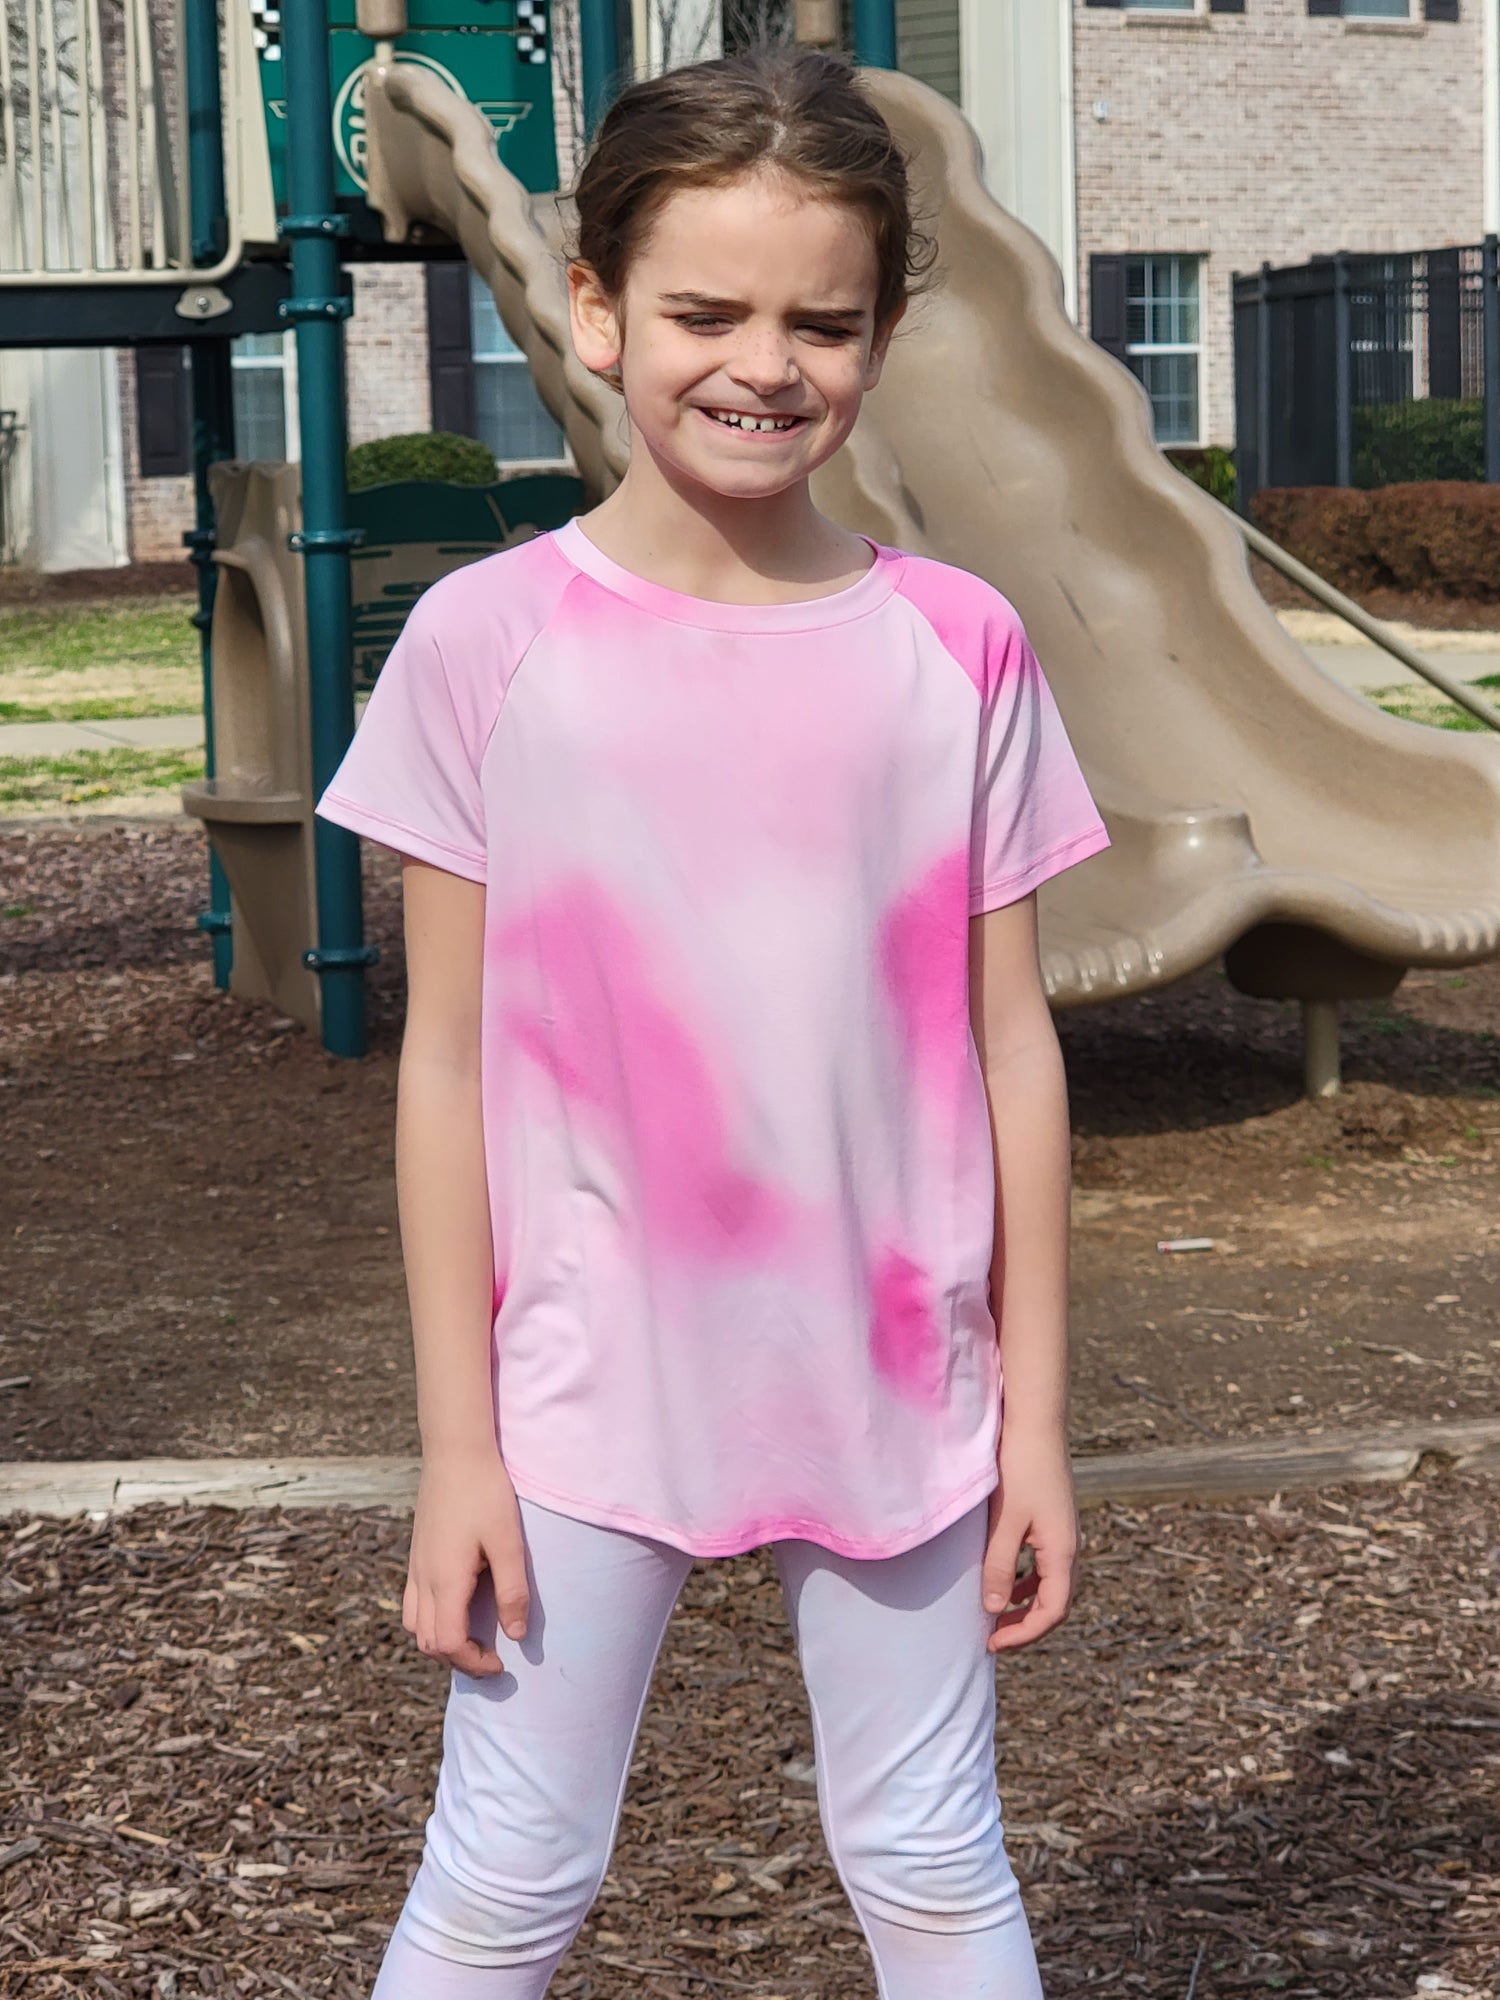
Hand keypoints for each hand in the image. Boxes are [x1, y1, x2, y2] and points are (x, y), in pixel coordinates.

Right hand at [404, 1444, 530, 1676]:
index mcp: (445, 1580)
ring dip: (441, 1641)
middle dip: (458, 1659)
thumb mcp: (508, 1541)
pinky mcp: (417, 1555)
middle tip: (491, 1655)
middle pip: (428, 1642)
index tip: (501, 1663)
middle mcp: (423, 1578)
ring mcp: (415, 1567)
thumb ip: (512, 1590)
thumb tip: (516, 1635)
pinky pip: (413, 1604)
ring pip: (415, 1626)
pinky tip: (457, 1607)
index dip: (474, 1662)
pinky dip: (431, 1621)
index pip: (449, 1643)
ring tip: (473, 1637)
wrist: (454, 1452)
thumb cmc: (486, 1493)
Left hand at [981, 1424, 1078, 1654]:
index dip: (1024, 1634)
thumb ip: (1000, 1566)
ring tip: (997, 1613)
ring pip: (1052, 1583)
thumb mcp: (1005, 1522)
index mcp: (1063, 1551)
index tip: (993, 1644)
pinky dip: (1027, 1580)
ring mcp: (1063, 1532)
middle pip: (1057, 1603)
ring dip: (1027, 1603)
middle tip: (994, 1637)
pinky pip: (1045, 1563)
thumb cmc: (1020, 1468)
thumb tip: (995, 1610)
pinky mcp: (1053, 1519)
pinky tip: (1006, 1577)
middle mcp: (1070, 1546)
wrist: (1035, 1422)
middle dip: (1027, 1625)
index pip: (1052, 1611)